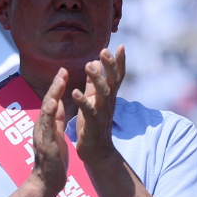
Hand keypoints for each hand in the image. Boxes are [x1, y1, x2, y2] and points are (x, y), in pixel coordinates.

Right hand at [29, 68, 69, 196]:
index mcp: (46, 123)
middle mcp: (41, 126)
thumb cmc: (53, 159)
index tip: (65, 71)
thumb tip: (56, 101)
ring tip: (59, 81)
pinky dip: (49, 114)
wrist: (47, 182)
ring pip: (46, 111)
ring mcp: (41, 134)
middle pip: (48, 101)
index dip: (58, 86)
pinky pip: (47, 127)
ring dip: (52, 95)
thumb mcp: (56, 134)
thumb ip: (55, 118)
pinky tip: (53, 104)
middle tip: (63, 70)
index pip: (52, 100)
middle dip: (55, 85)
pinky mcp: (45, 144)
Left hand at [73, 45, 125, 163]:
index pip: (117, 76)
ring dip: (97, 79)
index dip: (119, 62)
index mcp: (108, 96)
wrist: (97, 150)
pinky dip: (82, 101)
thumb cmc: (93, 124)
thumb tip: (93, 62)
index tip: (121, 46)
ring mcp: (102, 113)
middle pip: (113, 81)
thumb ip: (93, 83)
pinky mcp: (93, 124)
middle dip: (110, 66)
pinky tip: (75, 92)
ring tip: (88, 66)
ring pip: (103, 93)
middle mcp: (109, 102)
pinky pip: (89, 111)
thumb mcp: (94, 99)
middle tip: (104, 51)